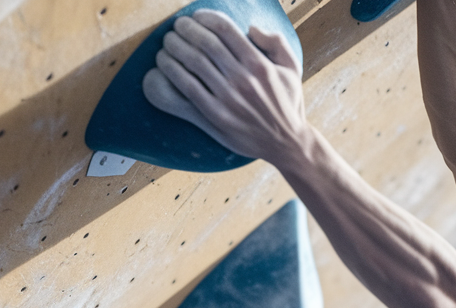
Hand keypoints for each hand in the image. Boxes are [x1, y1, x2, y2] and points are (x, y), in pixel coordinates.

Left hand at [142, 10, 310, 164]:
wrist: (286, 143)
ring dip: (174, 48)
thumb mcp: (292, 69)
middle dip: (186, 29)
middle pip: (205, 43)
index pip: (225, 29)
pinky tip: (163, 65)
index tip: (196, 17)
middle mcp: (243, 80)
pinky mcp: (215, 117)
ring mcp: (227, 99)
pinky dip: (171, 73)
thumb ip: (277, 43)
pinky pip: (186, 90)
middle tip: (177, 26)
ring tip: (168, 42)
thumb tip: (251, 28)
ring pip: (192, 63)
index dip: (205, 17)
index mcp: (259, 65)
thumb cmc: (287, 103)